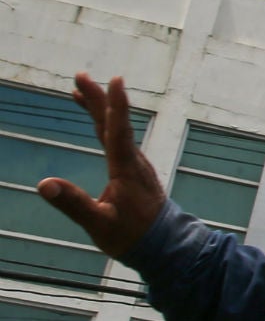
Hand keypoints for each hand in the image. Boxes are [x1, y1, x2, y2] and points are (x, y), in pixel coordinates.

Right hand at [37, 74, 167, 259]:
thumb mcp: (99, 224)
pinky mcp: (133, 170)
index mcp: (126, 169)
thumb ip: (73, 204)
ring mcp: (135, 164)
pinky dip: (105, 124)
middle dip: (98, 98)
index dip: (115, 105)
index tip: (114, 79)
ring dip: (100, 109)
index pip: (119, 131)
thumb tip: (44, 184)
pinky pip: (118, 139)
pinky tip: (98, 122)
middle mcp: (134, 161)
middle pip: (114, 124)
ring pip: (116, 130)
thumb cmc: (132, 236)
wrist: (163, 245)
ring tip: (81, 90)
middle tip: (80, 75)